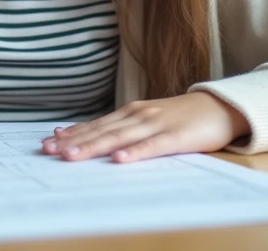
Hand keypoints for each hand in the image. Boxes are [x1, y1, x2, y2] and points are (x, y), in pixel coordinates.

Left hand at [40, 92, 250, 162]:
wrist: (219, 107)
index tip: (47, 142)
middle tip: (48, 151)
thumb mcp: (149, 120)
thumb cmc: (181, 118)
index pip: (96, 124)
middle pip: (101, 131)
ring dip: (94, 147)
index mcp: (131, 113)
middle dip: (74, 142)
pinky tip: (120, 160)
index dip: (72, 134)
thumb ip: (124, 128)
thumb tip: (93, 138)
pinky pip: (153, 147)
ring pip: (120, 137)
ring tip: (72, 156)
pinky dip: (135, 153)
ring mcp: (157, 124)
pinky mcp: (176, 137)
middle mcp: (139, 116)